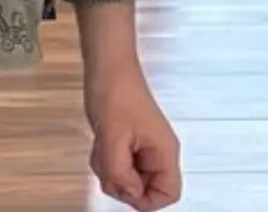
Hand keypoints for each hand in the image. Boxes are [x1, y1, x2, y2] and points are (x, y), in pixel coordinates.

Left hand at [86, 62, 180, 209]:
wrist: (106, 69)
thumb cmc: (115, 95)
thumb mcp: (112, 137)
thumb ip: (119, 171)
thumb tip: (127, 193)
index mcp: (164, 152)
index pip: (168, 193)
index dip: (145, 199)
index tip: (123, 188)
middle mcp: (157, 153)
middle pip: (144, 188)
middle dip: (121, 181)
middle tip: (107, 162)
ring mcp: (142, 149)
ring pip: (126, 177)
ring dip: (109, 169)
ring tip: (102, 148)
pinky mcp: (127, 143)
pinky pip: (116, 164)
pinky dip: (104, 160)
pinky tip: (99, 144)